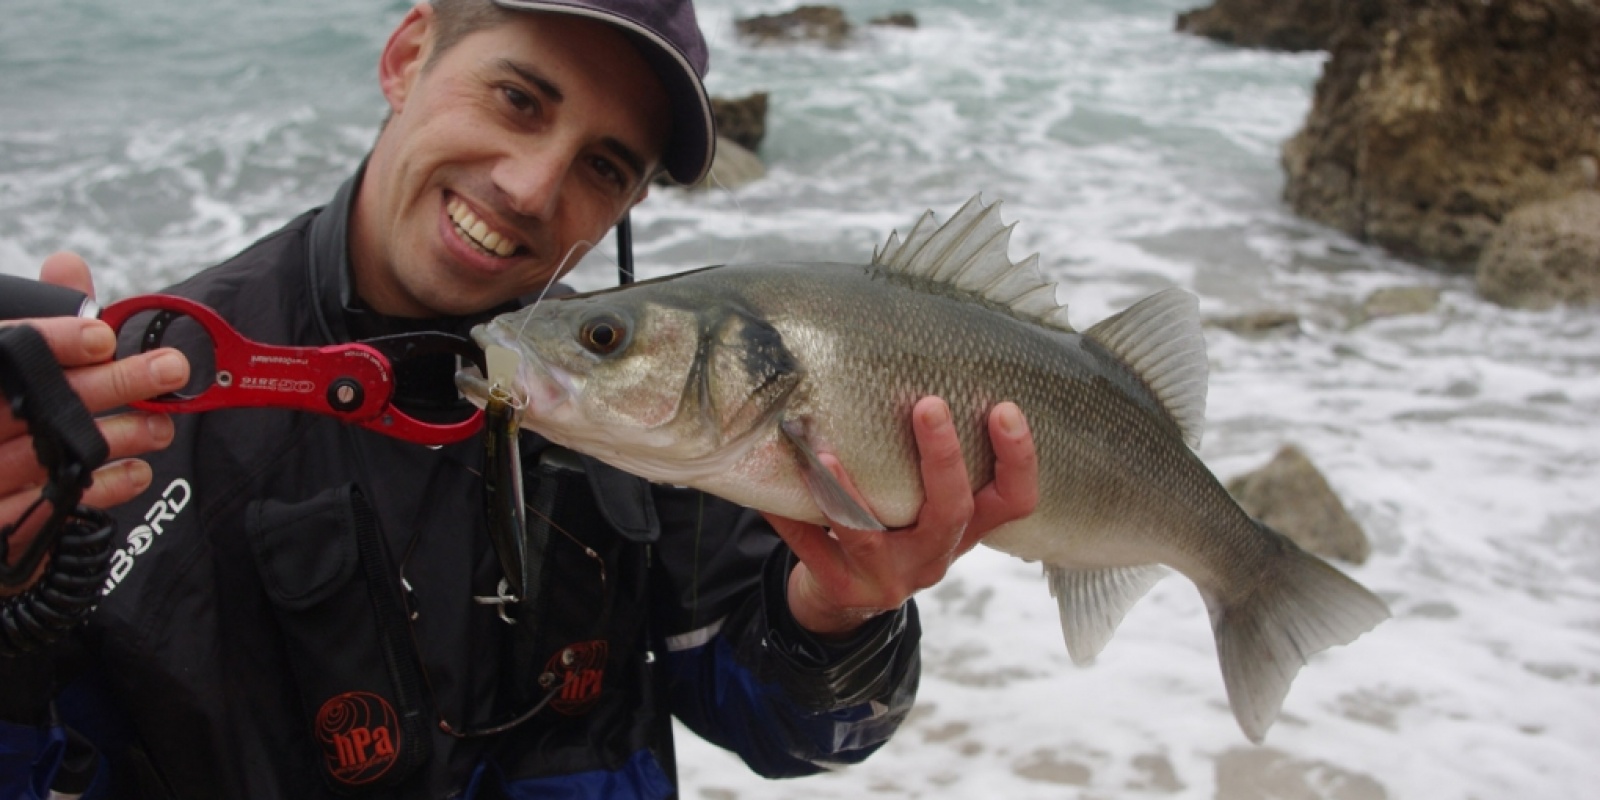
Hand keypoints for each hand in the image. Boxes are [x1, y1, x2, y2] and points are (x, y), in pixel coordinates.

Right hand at [0, 253, 189, 577]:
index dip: (53, 341)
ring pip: (51, 454)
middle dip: (112, 383)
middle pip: (38, 400)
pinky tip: (137, 472)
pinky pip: (52, 510)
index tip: (103, 335)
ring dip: (117, 437)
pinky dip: (101, 488)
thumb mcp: (12, 363)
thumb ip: (43, 320)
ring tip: (162, 425)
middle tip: (170, 369)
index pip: (3, 350)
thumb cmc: (0, 414)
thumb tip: (69, 264)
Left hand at [764, 397, 1038, 637]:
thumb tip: (902, 368)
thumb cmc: (888, 531)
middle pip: (952, 511)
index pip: (1014, 501)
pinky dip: (792, 518)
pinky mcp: (844, 589)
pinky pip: (814, 548)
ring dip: (846, 490)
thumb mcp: (919, 506)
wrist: (846, 598)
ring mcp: (890, 579)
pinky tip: (770, 496)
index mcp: (964, 531)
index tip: (1005, 408)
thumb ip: (924, 462)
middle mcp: (935, 557)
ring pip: (869, 534)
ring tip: (823, 453)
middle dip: (943, 458)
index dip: (1018, 460)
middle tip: (929, 404)